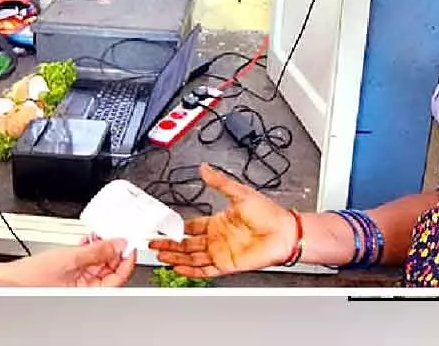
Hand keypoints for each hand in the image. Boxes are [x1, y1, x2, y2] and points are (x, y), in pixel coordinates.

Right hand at [6, 238, 135, 286]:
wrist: (12, 280)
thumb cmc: (35, 278)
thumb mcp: (72, 258)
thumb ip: (98, 250)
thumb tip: (119, 243)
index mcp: (91, 291)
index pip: (120, 276)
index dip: (127, 259)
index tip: (129, 244)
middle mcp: (87, 288)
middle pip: (111, 269)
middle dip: (113, 250)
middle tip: (114, 234)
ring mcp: (79, 282)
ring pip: (99, 264)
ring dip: (100, 248)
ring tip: (98, 235)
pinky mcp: (70, 275)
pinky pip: (86, 262)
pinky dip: (88, 251)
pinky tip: (86, 241)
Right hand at [148, 163, 295, 278]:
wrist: (285, 233)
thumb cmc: (269, 214)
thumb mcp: (240, 192)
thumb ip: (219, 182)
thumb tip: (205, 168)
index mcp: (220, 221)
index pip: (193, 226)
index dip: (178, 228)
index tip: (164, 228)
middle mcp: (218, 238)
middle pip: (187, 243)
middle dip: (170, 244)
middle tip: (154, 244)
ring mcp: (221, 252)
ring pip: (192, 257)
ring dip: (176, 256)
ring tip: (160, 255)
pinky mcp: (227, 264)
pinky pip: (205, 270)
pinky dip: (191, 271)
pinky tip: (178, 268)